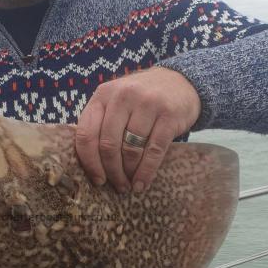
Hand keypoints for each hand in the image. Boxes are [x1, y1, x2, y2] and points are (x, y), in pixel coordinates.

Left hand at [75, 66, 200, 191]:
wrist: (180, 81)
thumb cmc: (141, 100)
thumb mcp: (116, 103)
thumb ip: (101, 124)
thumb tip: (91, 166)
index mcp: (102, 95)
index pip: (86, 134)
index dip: (90, 162)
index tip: (97, 179)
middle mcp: (122, 96)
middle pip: (108, 145)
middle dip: (112, 172)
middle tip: (117, 186)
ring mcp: (146, 103)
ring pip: (130, 149)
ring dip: (129, 173)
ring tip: (130, 185)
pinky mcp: (168, 114)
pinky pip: (153, 150)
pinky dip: (146, 171)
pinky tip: (143, 183)